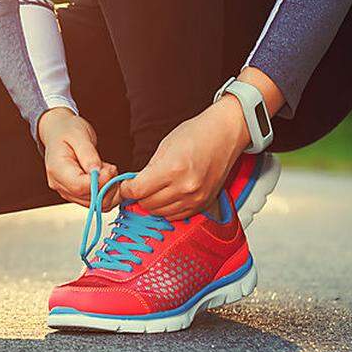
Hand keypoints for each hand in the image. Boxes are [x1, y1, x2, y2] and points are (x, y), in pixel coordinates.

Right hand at [38, 107, 120, 209]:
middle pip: (89, 199)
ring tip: (107, 170)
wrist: (59, 131)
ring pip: (95, 204)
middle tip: (111, 167)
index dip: (100, 182)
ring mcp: (67, 191)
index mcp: (57, 169)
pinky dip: (107, 192)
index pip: (79, 187)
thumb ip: (88, 155)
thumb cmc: (68, 130)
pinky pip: (95, 202)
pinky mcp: (76, 194)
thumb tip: (97, 173)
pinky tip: (105, 177)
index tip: (110, 168)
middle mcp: (59, 184)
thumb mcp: (80, 136)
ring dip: (109, 190)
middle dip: (107, 185)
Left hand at [120, 96, 249, 219]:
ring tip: (154, 190)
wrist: (225, 135)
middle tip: (140, 187)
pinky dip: (167, 209)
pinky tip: (168, 196)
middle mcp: (185, 187)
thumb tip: (133, 185)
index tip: (126, 185)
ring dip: (153, 204)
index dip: (126, 189)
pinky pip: (176, 216)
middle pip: (147, 204)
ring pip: (160, 213)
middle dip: (139, 196)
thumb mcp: (164, 147)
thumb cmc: (196, 135)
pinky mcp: (203, 204)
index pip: (138, 191)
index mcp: (172, 169)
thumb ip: (148, 169)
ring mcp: (196, 198)